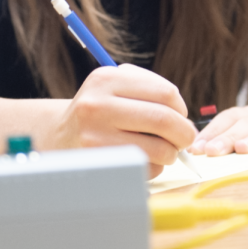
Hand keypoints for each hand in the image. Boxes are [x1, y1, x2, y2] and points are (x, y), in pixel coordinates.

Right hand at [53, 64, 195, 177]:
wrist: (61, 136)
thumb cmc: (100, 110)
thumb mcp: (115, 86)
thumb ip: (149, 90)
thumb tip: (184, 116)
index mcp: (106, 79)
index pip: (165, 92)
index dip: (182, 108)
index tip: (181, 116)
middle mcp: (97, 106)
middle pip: (164, 120)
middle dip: (184, 133)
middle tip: (186, 138)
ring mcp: (96, 137)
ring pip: (159, 149)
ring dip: (171, 153)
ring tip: (166, 150)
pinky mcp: (99, 164)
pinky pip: (145, 169)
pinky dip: (155, 167)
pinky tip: (144, 160)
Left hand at [188, 105, 247, 155]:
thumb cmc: (238, 157)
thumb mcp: (224, 150)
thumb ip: (213, 148)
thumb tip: (193, 153)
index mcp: (242, 117)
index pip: (226, 119)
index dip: (211, 132)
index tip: (197, 149)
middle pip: (245, 125)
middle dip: (227, 138)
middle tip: (213, 152)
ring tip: (243, 149)